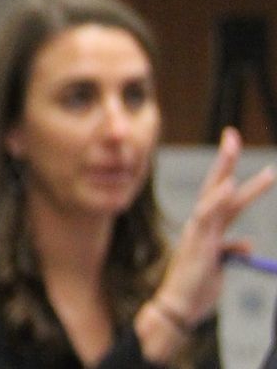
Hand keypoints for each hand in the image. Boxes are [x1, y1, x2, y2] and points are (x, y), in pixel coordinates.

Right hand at [151, 128, 275, 325]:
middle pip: (216, 186)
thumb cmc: (195, 289)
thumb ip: (232, 251)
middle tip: (232, 134)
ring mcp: (199, 231)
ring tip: (263, 171)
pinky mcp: (199, 241)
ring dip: (236, 180)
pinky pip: (209, 215)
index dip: (229, 171)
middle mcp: (201, 224)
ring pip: (219, 199)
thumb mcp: (221, 267)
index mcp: (206, 228)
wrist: (178, 307)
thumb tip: (249, 243)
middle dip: (226, 160)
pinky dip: (219, 199)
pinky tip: (229, 186)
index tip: (233, 147)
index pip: (221, 194)